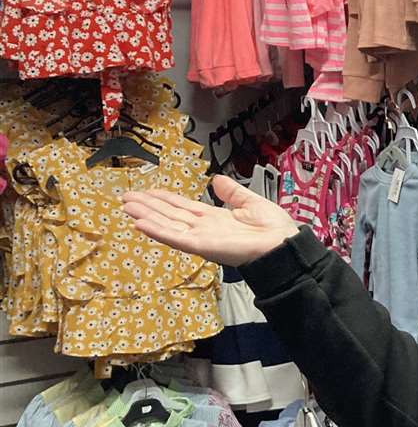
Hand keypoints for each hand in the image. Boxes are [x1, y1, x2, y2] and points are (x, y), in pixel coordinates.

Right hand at [123, 175, 300, 265]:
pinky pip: (175, 237)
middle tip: (126, 197)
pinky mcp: (202, 246)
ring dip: (146, 215)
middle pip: (169, 214)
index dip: (164, 199)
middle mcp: (204, 228)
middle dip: (148, 206)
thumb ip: (232, 192)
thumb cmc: (273, 228)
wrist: (283, 244)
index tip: (146, 191)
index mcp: (215, 218)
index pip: (183, 206)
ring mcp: (201, 237)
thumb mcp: (250, 201)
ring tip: (127, 206)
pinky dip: (157, 231)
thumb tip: (216, 179)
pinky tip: (140, 223)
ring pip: (167, 224)